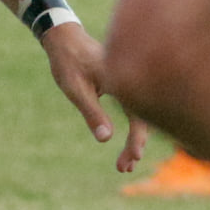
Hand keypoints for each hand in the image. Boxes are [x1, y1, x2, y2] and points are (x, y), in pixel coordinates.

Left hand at [41, 22, 147, 170]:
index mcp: (124, 79)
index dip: (137, 138)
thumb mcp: (76, 90)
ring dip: (134, 140)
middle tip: (123, 169)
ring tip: (123, 165)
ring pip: (140, 115)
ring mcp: (131, 83)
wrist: (66, 39)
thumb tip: (105, 139)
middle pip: (144, 119)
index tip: (134, 157)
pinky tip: (125, 142)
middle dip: (134, 146)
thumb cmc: (69, 62)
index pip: (139, 114)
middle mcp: (133, 81)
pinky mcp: (126, 85)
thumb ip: (92, 113)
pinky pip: (135, 109)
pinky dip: (131, 127)